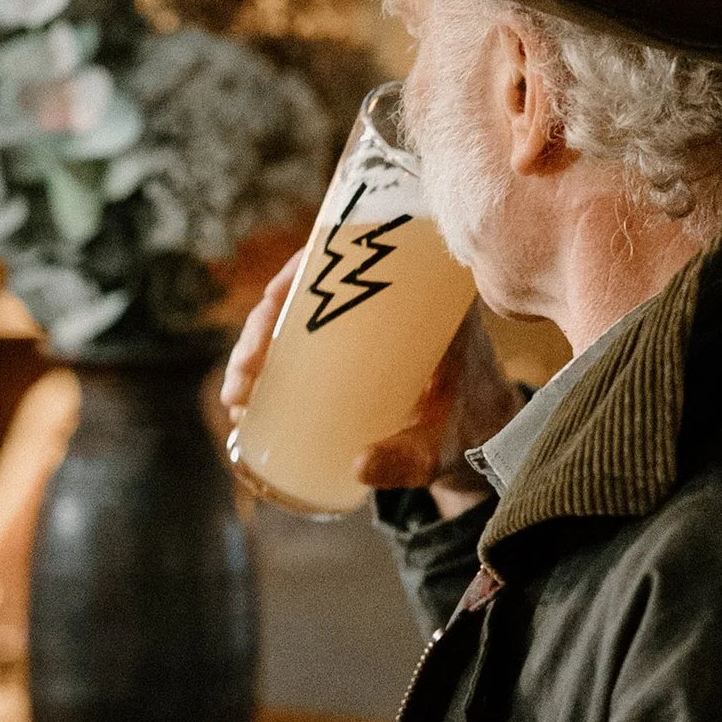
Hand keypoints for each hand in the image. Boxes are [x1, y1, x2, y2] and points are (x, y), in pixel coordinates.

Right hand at [224, 260, 520, 516]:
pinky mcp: (352, 348)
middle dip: (265, 324)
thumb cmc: (471, 431)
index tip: (272, 301)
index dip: (305, 267)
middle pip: (314, 287)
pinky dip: (271, 359)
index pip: (358, 256)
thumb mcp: (443, 447)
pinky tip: (245, 393)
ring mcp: (367, 324)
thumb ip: (410, 459)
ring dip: (259, 344)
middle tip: (245, 373)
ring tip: (237, 394)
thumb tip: (356, 465)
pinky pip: (304, 338)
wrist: (484, 437)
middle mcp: (391, 300)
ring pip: (301, 316)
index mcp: (426, 298)